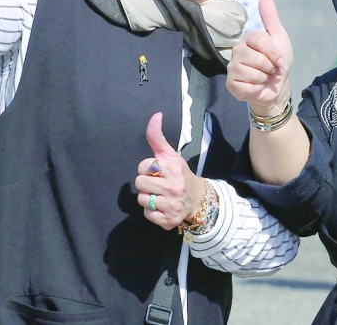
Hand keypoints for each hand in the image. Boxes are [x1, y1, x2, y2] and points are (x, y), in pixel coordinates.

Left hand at [134, 112, 202, 229]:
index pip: (143, 166)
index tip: (158, 171)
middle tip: (158, 183)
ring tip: (160, 195)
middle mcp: (174, 187)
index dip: (147, 168)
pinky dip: (152, 212)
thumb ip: (157, 137)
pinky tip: (162, 206)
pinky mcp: (168, 220)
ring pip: (142, 199)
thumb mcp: (170, 155)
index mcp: (173, 169)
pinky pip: (147, 214)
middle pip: (139, 183)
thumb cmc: (179, 174)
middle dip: (146, 183)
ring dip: (148, 197)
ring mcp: (172, 205)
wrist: (197, 198)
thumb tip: (155, 115)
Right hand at [226, 0, 292, 115]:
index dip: (275, 53)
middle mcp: (237, 50)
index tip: (280, 60)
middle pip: (258, 59)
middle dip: (270, 68)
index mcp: (248, 38)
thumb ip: (270, 16)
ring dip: (264, 79)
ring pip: (252, 74)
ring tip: (263, 78)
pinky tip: (255, 87)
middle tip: (270, 70)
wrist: (277, 87)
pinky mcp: (230, 84)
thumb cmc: (278, 62)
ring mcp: (231, 68)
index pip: (261, 41)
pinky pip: (246, 87)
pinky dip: (256, 89)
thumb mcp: (279, 37)